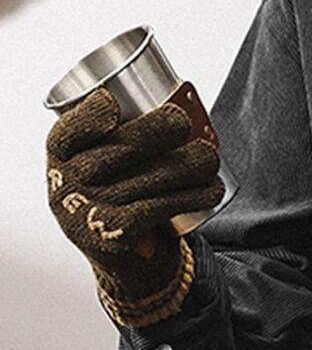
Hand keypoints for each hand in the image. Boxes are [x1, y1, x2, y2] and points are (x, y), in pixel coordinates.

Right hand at [46, 86, 223, 325]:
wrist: (128, 257)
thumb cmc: (121, 190)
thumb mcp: (105, 158)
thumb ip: (121, 128)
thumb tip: (177, 92)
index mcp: (60, 155)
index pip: (69, 131)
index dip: (88, 117)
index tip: (113, 103)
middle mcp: (67, 184)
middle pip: (119, 150)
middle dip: (156, 130)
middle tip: (183, 121)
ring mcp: (89, 212)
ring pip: (148, 178)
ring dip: (188, 165)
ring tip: (210, 156)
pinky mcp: (116, 236)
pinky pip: (158, 209)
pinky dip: (191, 197)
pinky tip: (212, 189)